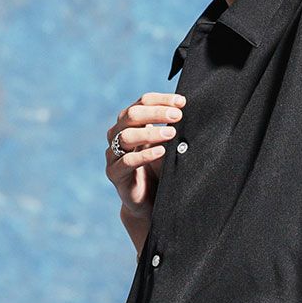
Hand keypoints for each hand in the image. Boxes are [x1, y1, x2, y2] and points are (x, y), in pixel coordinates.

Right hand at [106, 92, 185, 215]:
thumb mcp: (166, 146)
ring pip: (126, 136)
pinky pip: (127, 161)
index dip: (161, 99)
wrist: (148, 203)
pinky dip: (145, 154)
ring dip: (150, 132)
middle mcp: (117, 135)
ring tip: (172, 133)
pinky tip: (161, 151)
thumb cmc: (158, 171)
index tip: (182, 102)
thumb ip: (171, 130)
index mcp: (129, 124)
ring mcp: (113, 154)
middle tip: (178, 115)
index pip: (142, 103)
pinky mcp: (115, 174)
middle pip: (131, 115)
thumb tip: (187, 112)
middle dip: (156, 112)